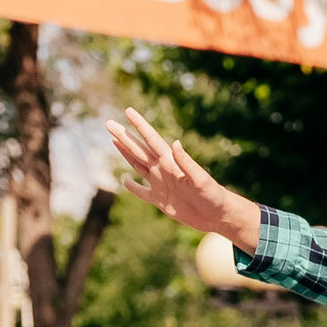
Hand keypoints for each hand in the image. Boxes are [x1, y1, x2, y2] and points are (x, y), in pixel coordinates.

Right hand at [109, 107, 252, 240]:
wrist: (217, 215)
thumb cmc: (213, 195)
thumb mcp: (201, 179)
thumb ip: (187, 162)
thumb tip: (175, 143)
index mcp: (171, 162)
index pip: (151, 139)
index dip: (140, 125)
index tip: (128, 111)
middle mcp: (163, 169)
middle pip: (139, 150)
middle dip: (124, 136)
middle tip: (108, 123)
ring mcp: (160, 184)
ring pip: (138, 165)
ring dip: (125, 153)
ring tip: (114, 140)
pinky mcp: (161, 200)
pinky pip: (143, 192)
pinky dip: (133, 188)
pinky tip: (125, 181)